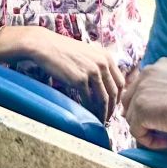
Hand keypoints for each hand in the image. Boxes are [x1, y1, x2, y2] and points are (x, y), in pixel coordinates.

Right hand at [3, 26, 126, 120]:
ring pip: (103, 99)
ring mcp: (92, 72)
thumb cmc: (64, 50)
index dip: (119, 97)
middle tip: (108, 117)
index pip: (120, 82)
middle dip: (112, 108)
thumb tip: (104, 83)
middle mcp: (102, 64)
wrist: (46, 46)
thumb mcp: (88, 53)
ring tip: (100, 121)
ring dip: (103, 112)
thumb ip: (98, 64)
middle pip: (114, 92)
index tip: (114, 106)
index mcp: (106, 57)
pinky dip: (90, 110)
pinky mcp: (80, 80)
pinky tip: (88, 115)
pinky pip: (89, 100)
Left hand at [122, 59, 166, 149]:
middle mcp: (146, 74)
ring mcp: (141, 91)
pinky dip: (150, 141)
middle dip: (142, 117)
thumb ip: (164, 89)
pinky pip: (137, 131)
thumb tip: (149, 108)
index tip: (164, 117)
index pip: (139, 88)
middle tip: (161, 129)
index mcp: (157, 66)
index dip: (148, 106)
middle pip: (130, 102)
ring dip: (147, 130)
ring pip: (132, 118)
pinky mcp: (142, 110)